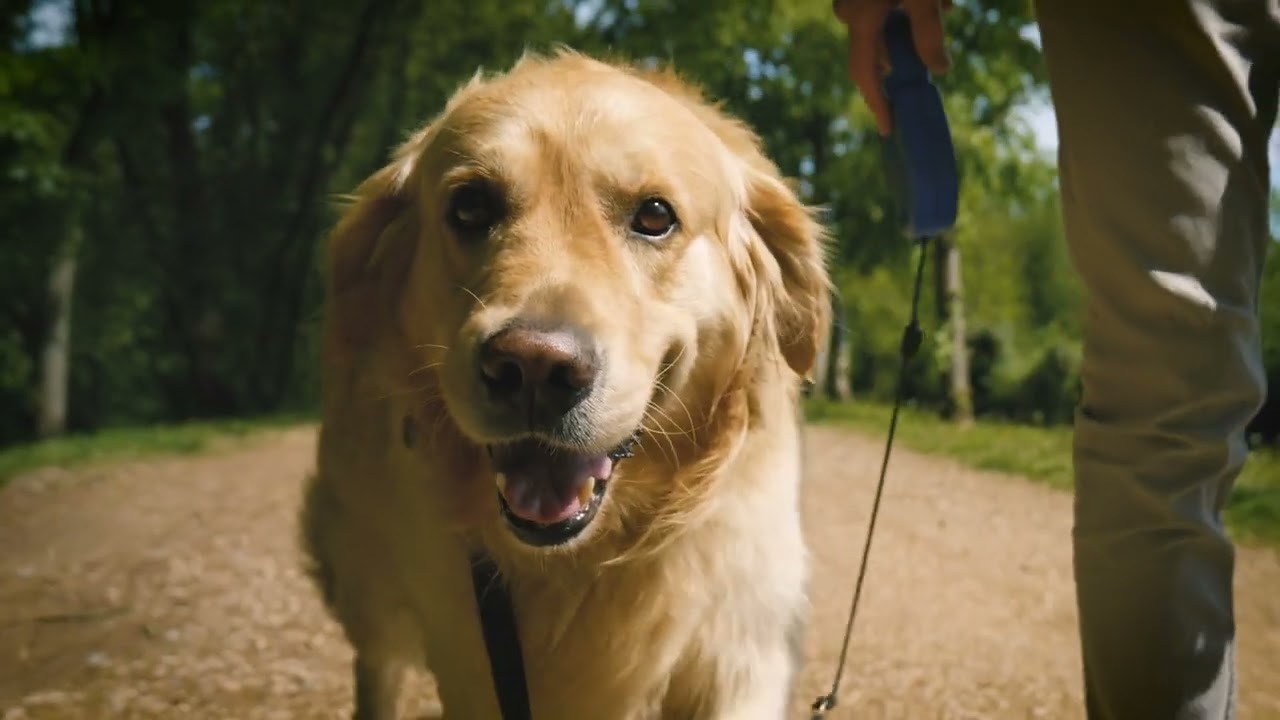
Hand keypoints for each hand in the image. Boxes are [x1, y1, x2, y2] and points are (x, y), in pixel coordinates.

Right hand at [833, 0, 951, 135]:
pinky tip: (939, 1)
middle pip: (871, 56)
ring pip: (880, 31)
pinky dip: (907, 13)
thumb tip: (941, 69)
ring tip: (942, 15)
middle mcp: (850, 13)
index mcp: (862, 20)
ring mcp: (853, 1)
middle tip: (920, 79)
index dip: (877, 104)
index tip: (888, 130)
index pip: (865, 74)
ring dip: (910, 33)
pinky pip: (881, 12)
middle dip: (899, 67)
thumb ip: (930, 33)